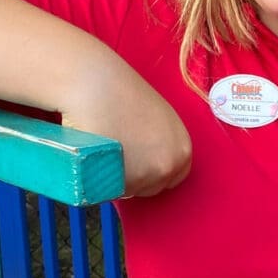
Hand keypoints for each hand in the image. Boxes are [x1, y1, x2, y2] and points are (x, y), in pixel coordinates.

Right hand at [60, 66, 191, 197]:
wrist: (96, 86)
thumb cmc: (121, 95)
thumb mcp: (158, 119)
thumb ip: (162, 143)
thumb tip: (152, 160)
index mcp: (183, 149)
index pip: (174, 176)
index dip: (154, 170)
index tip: (140, 162)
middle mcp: (170, 165)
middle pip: (152, 187)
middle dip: (136, 177)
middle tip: (118, 153)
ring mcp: (147, 176)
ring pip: (129, 190)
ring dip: (117, 179)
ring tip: (104, 152)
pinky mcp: (120, 182)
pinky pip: (109, 191)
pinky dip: (100, 180)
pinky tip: (95, 157)